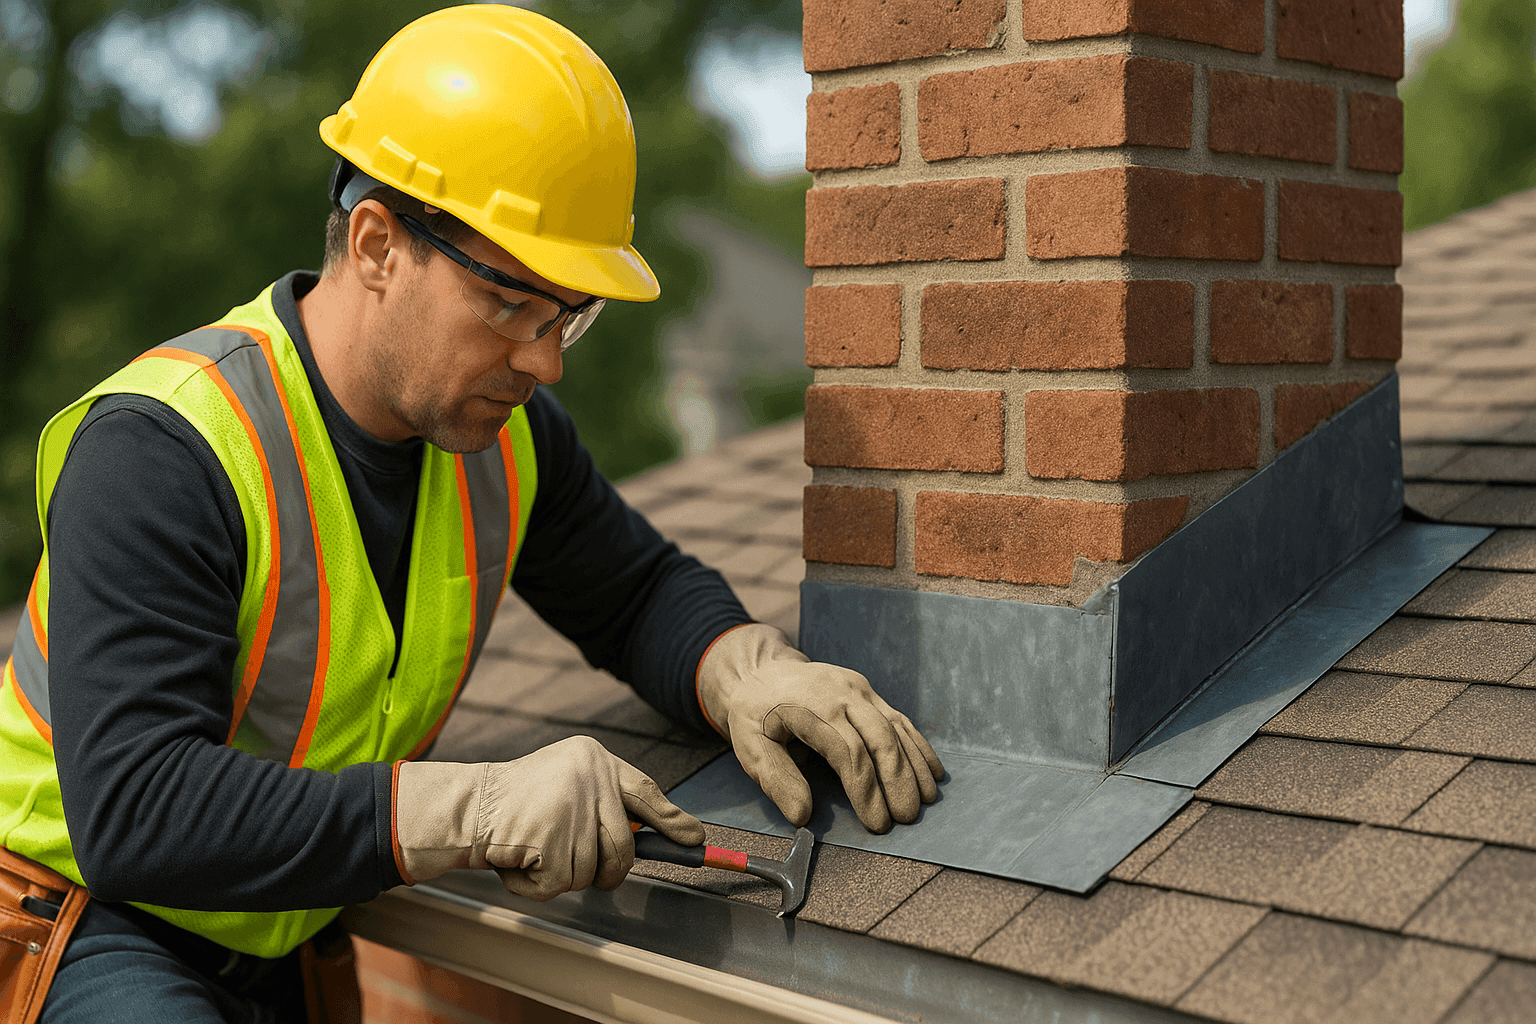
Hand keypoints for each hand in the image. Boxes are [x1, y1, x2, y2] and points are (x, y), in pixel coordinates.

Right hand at [393, 735, 704, 898]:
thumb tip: (653, 837)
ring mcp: (571, 807)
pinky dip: (536, 885)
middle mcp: (589, 777)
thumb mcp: (567, 784)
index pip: (645, 792)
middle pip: (622, 846)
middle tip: (591, 876)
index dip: (671, 820)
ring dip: (562, 875)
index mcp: (595, 758)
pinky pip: (559, 884)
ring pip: (590, 871)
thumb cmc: (517, 802)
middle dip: (609, 871)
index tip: (694, 838)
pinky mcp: (550, 837)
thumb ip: (605, 804)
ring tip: (534, 852)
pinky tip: (518, 862)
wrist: (467, 806)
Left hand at [697, 623, 943, 832]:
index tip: (877, 823)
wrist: (762, 670)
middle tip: (907, 817)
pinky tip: (932, 771)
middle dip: (898, 780)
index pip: (848, 752)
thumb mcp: (749, 744)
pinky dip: (918, 746)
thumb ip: (775, 779)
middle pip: (881, 738)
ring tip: (928, 800)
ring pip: (896, 728)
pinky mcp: (868, 693)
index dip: (866, 790)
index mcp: (813, 707)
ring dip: (915, 765)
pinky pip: (899, 719)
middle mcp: (843, 693)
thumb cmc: (755, 711)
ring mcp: (860, 690)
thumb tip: (802, 816)